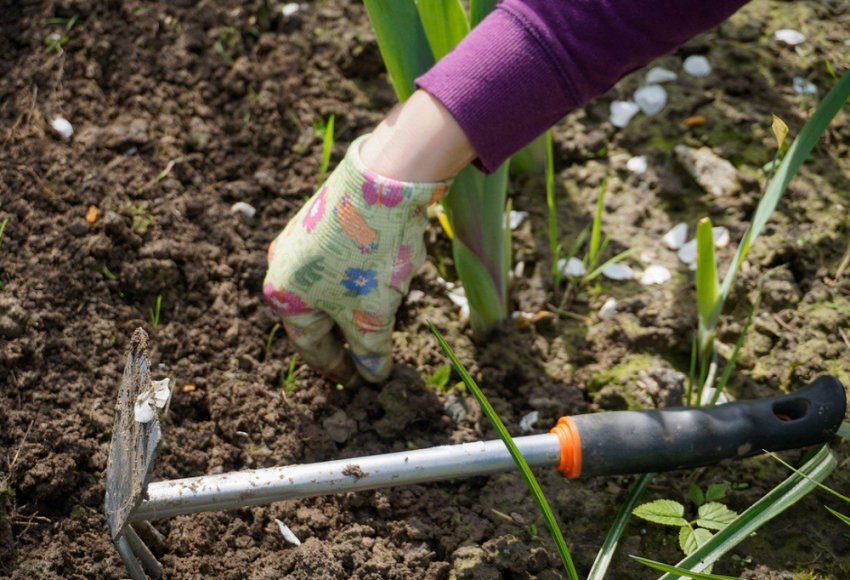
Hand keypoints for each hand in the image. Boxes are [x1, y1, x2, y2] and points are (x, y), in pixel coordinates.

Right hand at [264, 135, 447, 383]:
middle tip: (371, 355)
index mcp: (284, 296)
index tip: (359, 383)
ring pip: (333, 287)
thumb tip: (374, 376)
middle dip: (349, 336)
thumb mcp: (372, 315)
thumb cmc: (368, 257)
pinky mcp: (324, 218)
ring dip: (358, 304)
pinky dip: (363, 277)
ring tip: (387, 313)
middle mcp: (283, 266)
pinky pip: (342, 261)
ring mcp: (302, 239)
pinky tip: (389, 274)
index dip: (339, 369)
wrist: (383, 181)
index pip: (312, 347)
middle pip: (319, 316)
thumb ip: (371, 351)